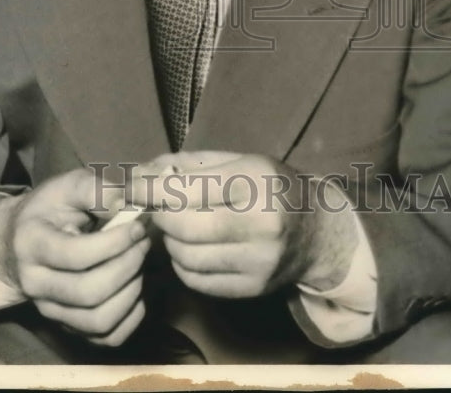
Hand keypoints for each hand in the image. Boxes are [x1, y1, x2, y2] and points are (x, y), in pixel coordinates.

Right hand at [0, 169, 150, 345]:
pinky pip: (106, 338)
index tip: (137, 226)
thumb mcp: (68, 186)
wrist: (21, 241)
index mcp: (31, 244)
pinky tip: (134, 288)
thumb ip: (97, 190)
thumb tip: (128, 202)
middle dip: (127, 266)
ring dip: (131, 291)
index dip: (115, 243)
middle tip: (143, 243)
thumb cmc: (51, 209)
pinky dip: (131, 317)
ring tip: (138, 263)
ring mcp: (50, 311)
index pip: (76, 255)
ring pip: (99, 321)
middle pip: (89, 292)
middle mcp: (35, 284)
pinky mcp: (68, 327)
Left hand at [127, 151, 357, 299]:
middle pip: (185, 228)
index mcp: (257, 182)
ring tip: (177, 227)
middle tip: (157, 208)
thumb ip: (187, 165)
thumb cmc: (270, 186)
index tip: (133, 188)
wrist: (317, 231)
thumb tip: (139, 174)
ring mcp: (260, 262)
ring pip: (187, 258)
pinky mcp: (254, 289)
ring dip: (170, 242)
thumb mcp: (237, 161)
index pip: (191, 189)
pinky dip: (184, 265)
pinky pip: (198, 281)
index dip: (153, 190)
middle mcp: (262, 224)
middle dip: (161, 218)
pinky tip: (192, 248)